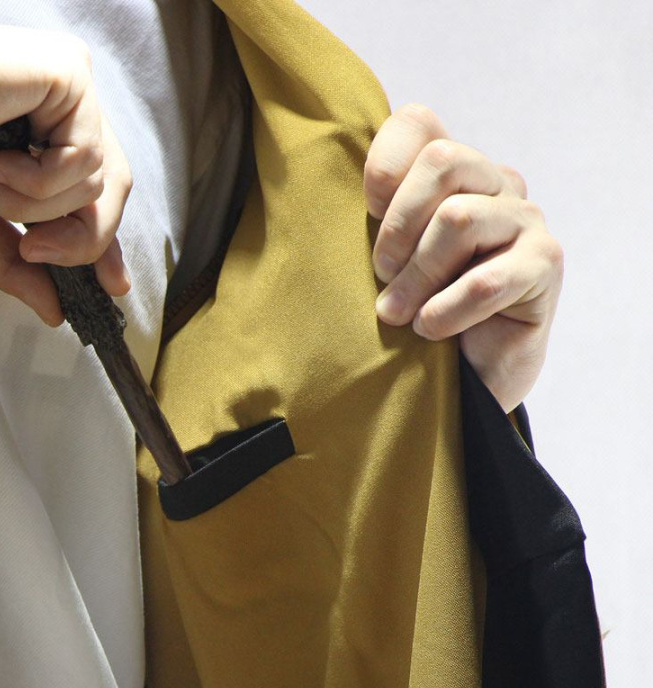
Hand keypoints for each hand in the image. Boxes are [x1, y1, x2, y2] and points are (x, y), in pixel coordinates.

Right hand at [0, 14, 132, 324]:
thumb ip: (17, 264)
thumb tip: (55, 313)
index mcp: (47, 134)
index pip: (99, 195)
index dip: (108, 242)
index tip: (113, 286)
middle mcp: (66, 106)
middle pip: (112, 193)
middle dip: (76, 239)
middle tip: (31, 247)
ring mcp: (71, 86)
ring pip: (96, 183)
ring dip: (32, 204)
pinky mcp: (67, 71)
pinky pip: (82, 158)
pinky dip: (34, 181)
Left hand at [364, 104, 562, 411]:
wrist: (467, 376)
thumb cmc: (417, 310)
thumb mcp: (385, 261)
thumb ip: (371, 219)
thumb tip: (333, 188)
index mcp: (452, 172)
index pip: (418, 123)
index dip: (382, 166)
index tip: (366, 214)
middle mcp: (494, 183)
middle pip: (442, 160)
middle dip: (397, 226)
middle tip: (381, 274)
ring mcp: (525, 220)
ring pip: (458, 219)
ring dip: (416, 278)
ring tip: (400, 315)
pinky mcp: (544, 264)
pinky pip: (485, 280)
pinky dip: (446, 312)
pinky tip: (431, 329)